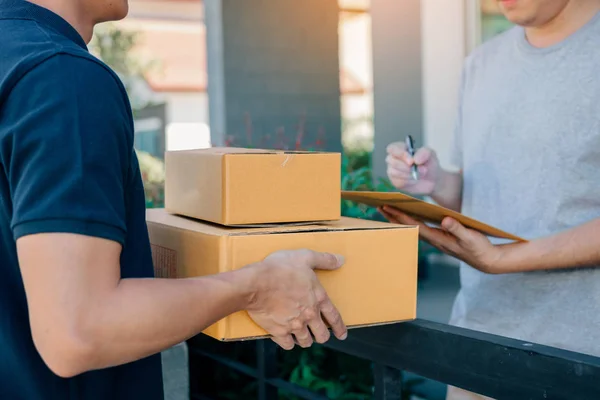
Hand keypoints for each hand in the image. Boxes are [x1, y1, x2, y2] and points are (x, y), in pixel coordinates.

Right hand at [245, 250, 347, 349]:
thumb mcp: (305, 257)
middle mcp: (309, 315)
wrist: (256, 283)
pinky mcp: (278, 332)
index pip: (334, 316)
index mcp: (318, 298)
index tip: (342, 335)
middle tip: (319, 335)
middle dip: (322, 336)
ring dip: (305, 340)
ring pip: (305, 341)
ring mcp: (294, 325)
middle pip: (322, 334)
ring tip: (303, 337)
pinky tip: (286, 338)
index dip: (340, 327)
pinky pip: (287, 344)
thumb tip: (341, 260)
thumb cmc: (280, 269)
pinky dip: (288, 342)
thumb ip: (324, 259)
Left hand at [379, 206, 504, 273]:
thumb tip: (445, 220)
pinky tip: (408, 216)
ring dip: (401, 219)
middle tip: (379, 206)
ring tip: (388, 210)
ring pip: (414, 227)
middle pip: (409, 226)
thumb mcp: (470, 237)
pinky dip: (412, 221)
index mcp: (438, 238)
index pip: (415, 225)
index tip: (388, 208)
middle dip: (394, 216)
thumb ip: (458, 229)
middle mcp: (434, 240)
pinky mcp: (441, 238)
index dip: (400, 216)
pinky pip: (421, 228)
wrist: (486, 260)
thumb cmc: (479, 249)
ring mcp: (436, 240)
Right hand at [386, 142, 440, 194]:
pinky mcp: (395, 181)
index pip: (392, 148)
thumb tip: (414, 159)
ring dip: (409, 174)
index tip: (411, 161)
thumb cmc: (429, 164)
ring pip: (394, 172)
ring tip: (420, 174)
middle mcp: (394, 158)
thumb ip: (424, 153)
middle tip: (420, 169)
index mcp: (401, 148)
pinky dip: (408, 181)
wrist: (432, 180)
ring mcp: (393, 170)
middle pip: (391, 160)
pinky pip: (398, 181)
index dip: (399, 153)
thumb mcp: (430, 154)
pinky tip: (415, 180)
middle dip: (406, 166)